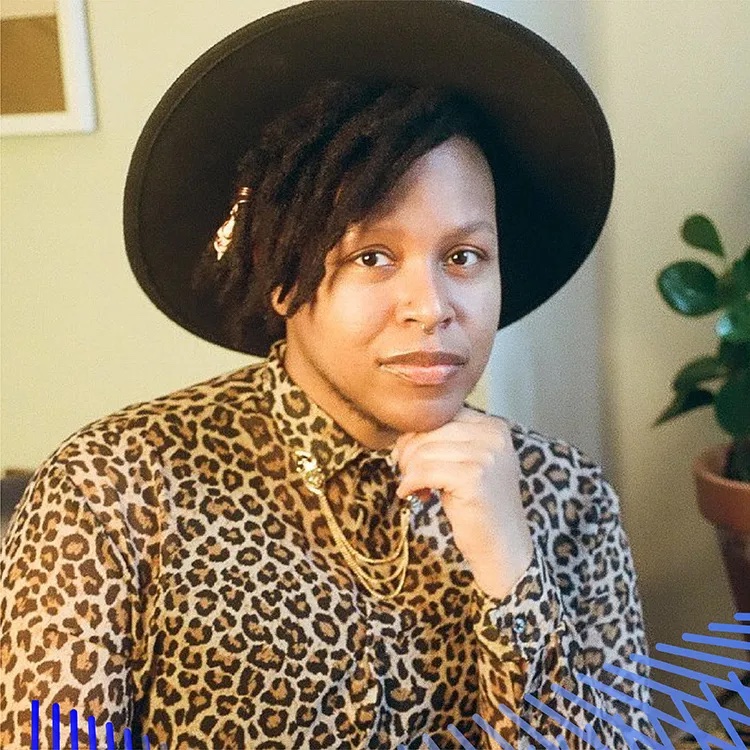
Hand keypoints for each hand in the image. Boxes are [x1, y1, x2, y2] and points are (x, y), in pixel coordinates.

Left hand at [393, 408, 533, 598]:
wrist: (503, 548)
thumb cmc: (479, 507)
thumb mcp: (468, 463)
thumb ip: (446, 442)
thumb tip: (403, 433)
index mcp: (494, 427)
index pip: (441, 415)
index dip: (417, 435)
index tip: (410, 459)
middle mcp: (493, 436)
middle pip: (429, 430)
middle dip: (409, 453)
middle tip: (409, 476)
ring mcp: (485, 455)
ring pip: (423, 451)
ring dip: (409, 471)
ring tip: (417, 489)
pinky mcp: (473, 477)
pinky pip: (423, 471)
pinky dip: (411, 484)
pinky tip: (414, 495)